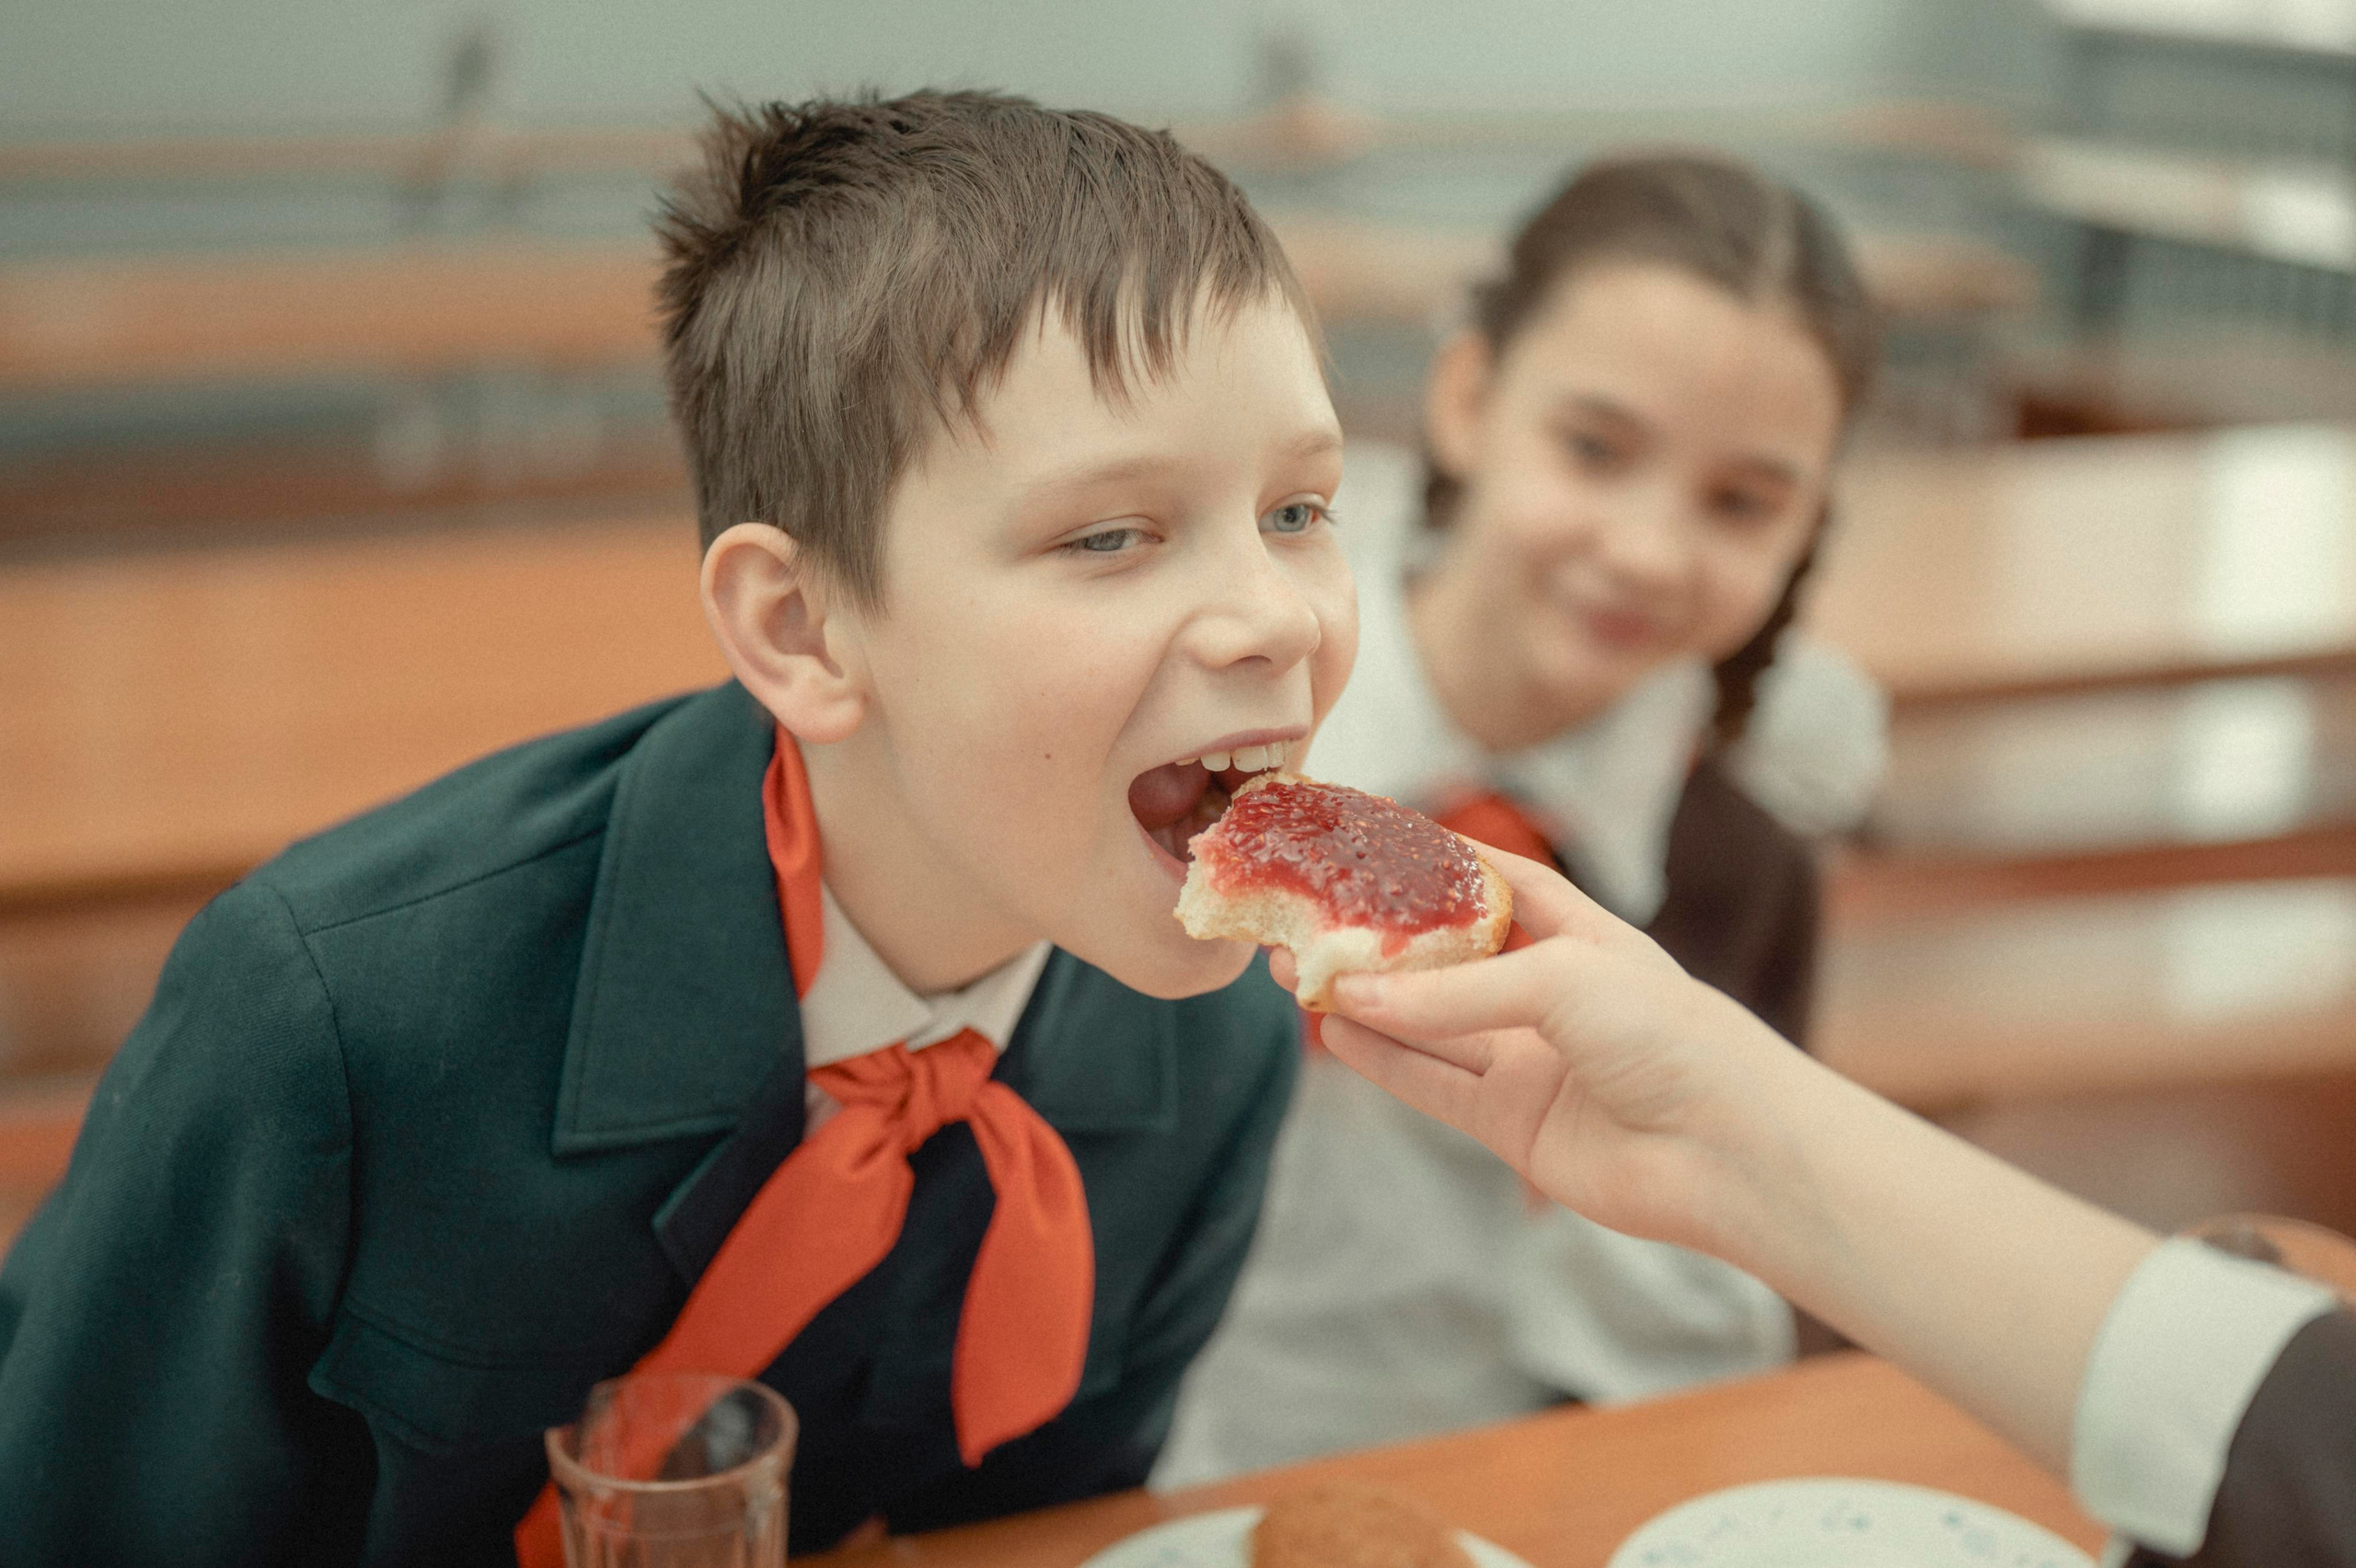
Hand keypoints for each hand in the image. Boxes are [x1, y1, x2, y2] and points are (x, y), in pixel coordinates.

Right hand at [1274, 848, 1798, 1254]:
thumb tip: (1354, 999)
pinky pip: (1433, 1085)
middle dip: (1377, 942)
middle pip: (1447, 959)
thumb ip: (1454, 991)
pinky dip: (1381, 1061)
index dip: (1437, 859)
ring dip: (1364, 1002)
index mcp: (1582, 937)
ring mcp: (1531, 1062)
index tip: (1369, 836)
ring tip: (1296, 974)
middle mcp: (1552, 996)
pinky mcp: (1514, 1124)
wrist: (1731, 1154)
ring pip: (1427, 1024)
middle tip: (1307, 921)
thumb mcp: (1563, 979)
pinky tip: (1334, 1033)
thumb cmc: (1673, 1039)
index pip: (1497, 881)